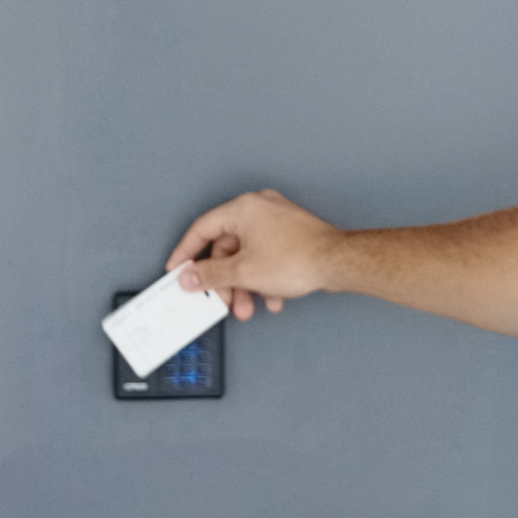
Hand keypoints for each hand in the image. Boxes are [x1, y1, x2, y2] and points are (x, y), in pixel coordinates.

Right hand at [166, 189, 345, 320]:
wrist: (339, 263)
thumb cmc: (297, 259)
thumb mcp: (243, 272)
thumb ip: (210, 275)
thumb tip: (190, 277)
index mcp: (243, 208)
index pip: (202, 229)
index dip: (186, 252)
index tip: (178, 269)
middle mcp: (260, 208)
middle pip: (227, 247)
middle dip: (224, 280)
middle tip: (220, 300)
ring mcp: (278, 221)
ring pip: (249, 255)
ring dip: (245, 285)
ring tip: (248, 308)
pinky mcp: (292, 235)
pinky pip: (268, 257)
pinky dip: (265, 278)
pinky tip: (272, 299)